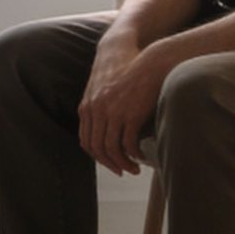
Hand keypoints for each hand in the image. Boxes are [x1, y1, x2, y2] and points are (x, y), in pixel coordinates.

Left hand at [78, 33, 172, 174]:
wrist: (148, 62)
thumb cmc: (129, 76)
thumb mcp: (105, 90)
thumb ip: (98, 107)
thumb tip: (101, 131)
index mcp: (88, 106)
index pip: (86, 141)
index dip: (97, 156)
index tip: (110, 162)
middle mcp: (97, 110)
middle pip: (97, 148)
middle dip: (109, 164)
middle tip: (122, 171)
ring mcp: (112, 113)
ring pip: (112, 149)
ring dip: (123, 163)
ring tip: (134, 169)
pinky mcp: (130, 115)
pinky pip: (128, 144)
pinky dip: (134, 155)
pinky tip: (141, 157)